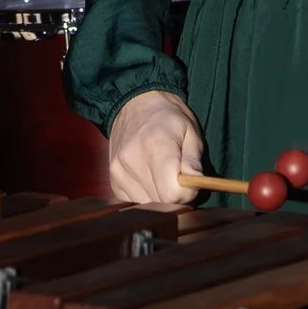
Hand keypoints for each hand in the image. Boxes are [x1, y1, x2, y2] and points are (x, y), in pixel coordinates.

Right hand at [108, 90, 204, 204]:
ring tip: (163, 176)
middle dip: (175, 196)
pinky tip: (150, 178)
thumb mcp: (190, 131)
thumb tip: (194, 186)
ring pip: (148, 205)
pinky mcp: (113, 179)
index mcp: (155, 146)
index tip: (189, 182)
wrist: (135, 103)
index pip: (172, 194)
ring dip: (160, 198)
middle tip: (179, 178)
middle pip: (161, 202)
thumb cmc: (168, 117)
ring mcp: (119, 171)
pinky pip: (134, 201)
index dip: (186, 193)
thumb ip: (193, 161)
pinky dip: (146, 196)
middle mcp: (132, 161)